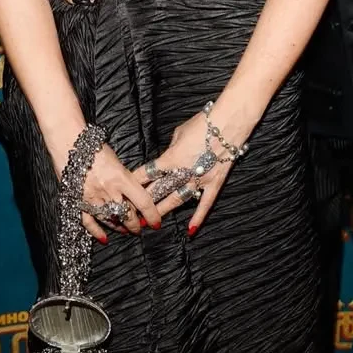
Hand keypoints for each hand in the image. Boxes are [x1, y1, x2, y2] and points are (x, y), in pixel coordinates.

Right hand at [77, 143, 162, 243]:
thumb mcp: (117, 161)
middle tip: (140, 227)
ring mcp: (92, 198)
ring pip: (110, 220)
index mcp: (121, 178)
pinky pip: (88, 222)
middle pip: (127, 215)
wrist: (68, 142)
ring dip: (120, 227)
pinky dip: (96, 231)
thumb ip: (125, 179)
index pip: (143, 202)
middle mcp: (108, 190)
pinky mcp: (77, 201)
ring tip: (126, 230)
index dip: (152, 215)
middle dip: (136, 224)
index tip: (156, 223)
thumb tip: (134, 193)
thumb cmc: (94, 147)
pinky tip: (104, 238)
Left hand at [132, 109, 242, 235]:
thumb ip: (170, 149)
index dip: (134, 183)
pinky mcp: (214, 183)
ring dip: (163, 211)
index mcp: (170, 158)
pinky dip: (198, 217)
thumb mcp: (178, 133)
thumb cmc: (202, 123)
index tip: (125, 191)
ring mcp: (199, 179)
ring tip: (150, 223)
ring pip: (176, 200)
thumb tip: (167, 156)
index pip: (146, 173)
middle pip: (158, 190)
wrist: (227, 122)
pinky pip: (205, 203)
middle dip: (144, 202)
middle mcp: (182, 172)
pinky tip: (190, 230)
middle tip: (132, 212)